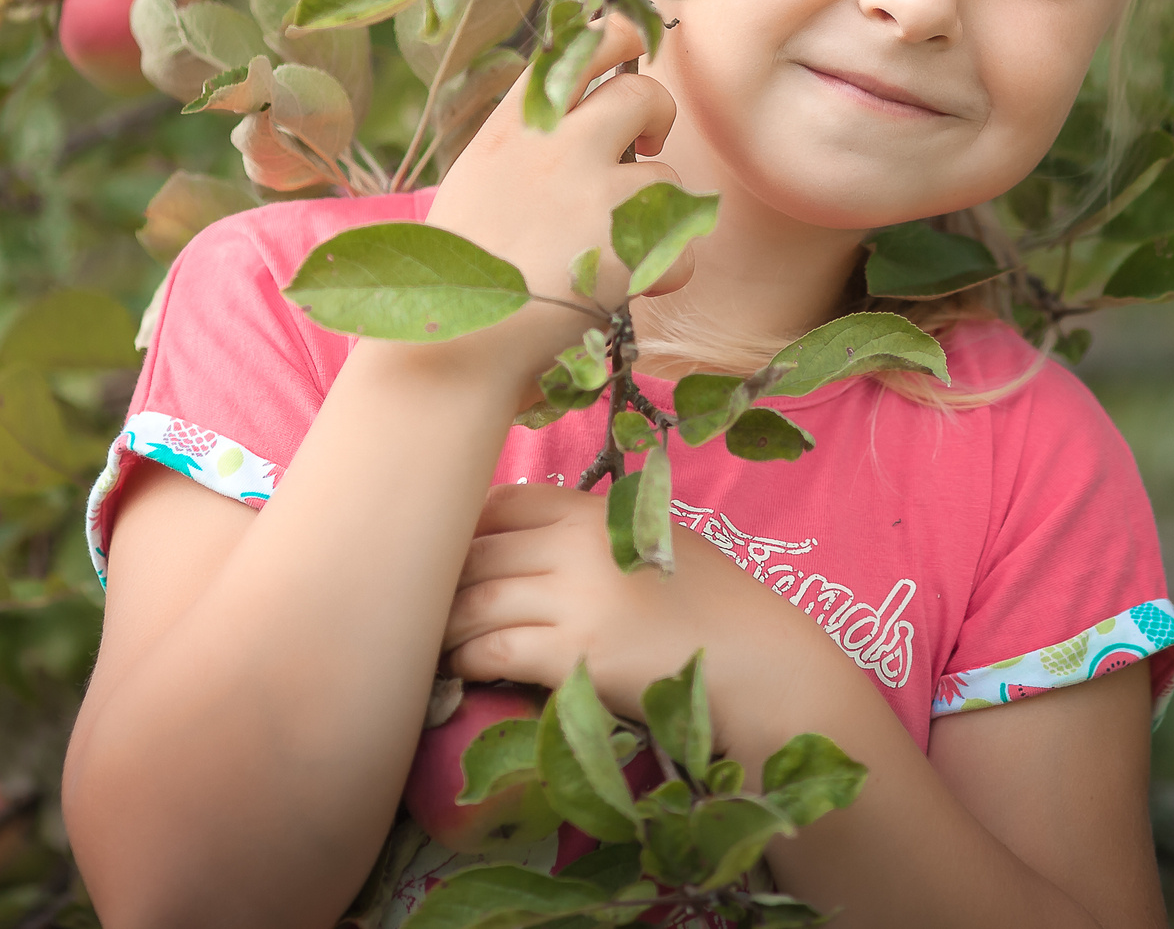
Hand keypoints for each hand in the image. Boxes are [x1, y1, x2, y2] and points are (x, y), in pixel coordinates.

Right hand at [427, 15, 698, 374]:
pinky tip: (625, 291)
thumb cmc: (456, 273)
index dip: (622, 39)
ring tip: (608, 247)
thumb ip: (530, 144)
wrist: (450, 347)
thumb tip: (587, 114)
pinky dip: (665, 271)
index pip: (585, 46)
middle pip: (644, 94)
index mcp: (513, 125)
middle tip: (646, 145)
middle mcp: (558, 146)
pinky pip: (680, 245)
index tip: (636, 49)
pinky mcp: (628, 248)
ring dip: (652, 213)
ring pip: (666, 177)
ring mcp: (596, 194)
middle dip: (657, 116)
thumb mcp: (478, 181)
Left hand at [441, 483, 797, 727]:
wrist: (757, 661)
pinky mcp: (575, 655)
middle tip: (416, 607)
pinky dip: (467, 659)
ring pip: (474, 601)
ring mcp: (577, 599)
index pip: (504, 503)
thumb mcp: (653, 542)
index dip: (466, 530)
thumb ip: (595, 535)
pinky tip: (461, 670)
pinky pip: (493, 650)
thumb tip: (528, 546)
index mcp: (599, 511)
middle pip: (478, 552)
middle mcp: (580, 545)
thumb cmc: (711, 605)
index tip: (448, 558)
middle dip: (440, 581)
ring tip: (429, 643)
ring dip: (443, 625)